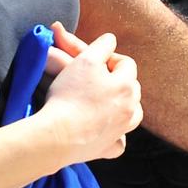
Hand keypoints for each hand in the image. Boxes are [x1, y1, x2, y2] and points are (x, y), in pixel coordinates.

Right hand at [38, 26, 142, 165]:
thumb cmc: (70, 94)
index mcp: (127, 85)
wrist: (57, 135)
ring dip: (121, 106)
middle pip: (130, 87)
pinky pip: (118, 141)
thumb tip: (110, 39)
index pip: (126, 63)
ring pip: (131, 113)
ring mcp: (121, 130)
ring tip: (105, 101)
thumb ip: (102, 45)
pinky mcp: (108, 148)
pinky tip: (106, 130)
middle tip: (95, 78)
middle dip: (116, 80)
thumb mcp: (86, 59)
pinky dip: (114, 135)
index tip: (93, 61)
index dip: (109, 58)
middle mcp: (131, 108)